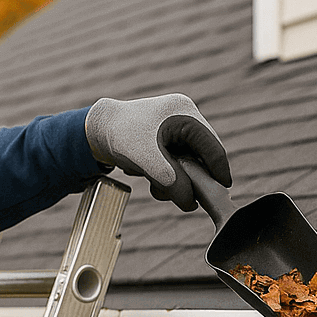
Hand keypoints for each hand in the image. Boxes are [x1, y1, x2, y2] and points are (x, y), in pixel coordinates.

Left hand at [85, 94, 231, 211]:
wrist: (96, 130)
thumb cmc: (121, 136)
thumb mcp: (148, 162)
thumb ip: (172, 182)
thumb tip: (191, 204)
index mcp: (185, 113)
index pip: (213, 147)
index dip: (219, 172)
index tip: (221, 193)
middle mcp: (184, 117)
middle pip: (201, 156)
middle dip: (189, 178)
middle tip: (182, 198)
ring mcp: (175, 127)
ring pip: (188, 162)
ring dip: (173, 179)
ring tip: (153, 184)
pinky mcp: (166, 138)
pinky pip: (175, 161)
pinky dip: (164, 173)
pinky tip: (146, 173)